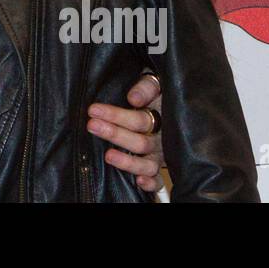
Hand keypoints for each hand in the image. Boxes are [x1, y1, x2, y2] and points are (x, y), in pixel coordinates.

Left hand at [87, 72, 163, 192]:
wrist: (175, 102)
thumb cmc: (159, 94)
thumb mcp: (155, 84)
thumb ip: (146, 87)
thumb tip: (134, 98)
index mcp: (161, 118)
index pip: (139, 119)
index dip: (116, 116)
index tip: (94, 110)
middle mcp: (162, 139)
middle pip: (140, 142)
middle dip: (115, 134)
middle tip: (93, 126)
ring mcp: (161, 155)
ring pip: (148, 164)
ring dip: (128, 162)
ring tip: (108, 156)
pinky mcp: (160, 169)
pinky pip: (159, 181)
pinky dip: (151, 184)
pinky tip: (139, 182)